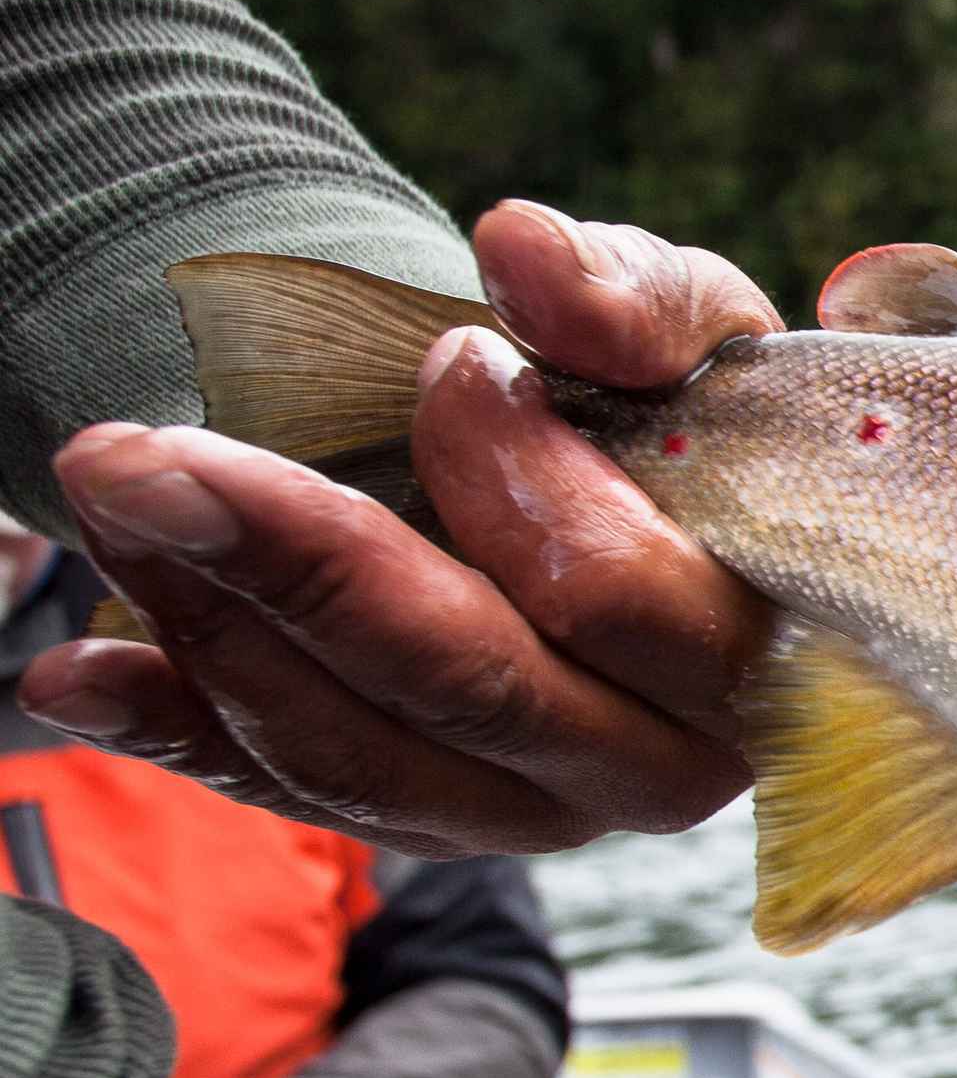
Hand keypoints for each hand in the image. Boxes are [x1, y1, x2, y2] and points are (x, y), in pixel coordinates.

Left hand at [13, 203, 779, 858]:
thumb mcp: (691, 328)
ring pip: (363, 753)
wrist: (626, 495)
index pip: (624, 601)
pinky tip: (75, 672)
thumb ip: (630, 293)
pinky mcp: (433, 822)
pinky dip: (173, 732)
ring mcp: (537, 814)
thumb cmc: (676, 411)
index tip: (449, 361)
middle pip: (474, 688)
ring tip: (113, 488)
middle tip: (136, 450)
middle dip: (300, 560)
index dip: (520, 483)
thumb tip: (522, 255)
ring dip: (211, 620)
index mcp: (759, 653)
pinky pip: (292, 796)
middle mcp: (658, 767)